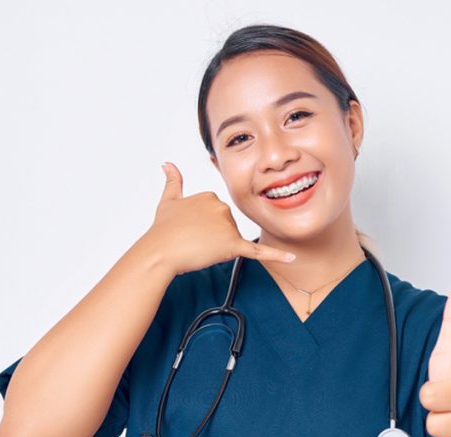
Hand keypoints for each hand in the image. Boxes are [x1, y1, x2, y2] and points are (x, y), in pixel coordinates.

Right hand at [140, 161, 296, 275]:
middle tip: (192, 241)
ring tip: (198, 248)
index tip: (190, 230)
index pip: (217, 214)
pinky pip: (257, 251)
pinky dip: (275, 255)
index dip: (205, 227)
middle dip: (214, 237)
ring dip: (219, 247)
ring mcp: (227, 225)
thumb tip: (167, 163)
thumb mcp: (167, 201)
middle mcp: (222, 206)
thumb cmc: (163, 230)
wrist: (159, 251)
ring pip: (232, 240)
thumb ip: (173, 181)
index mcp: (210, 195)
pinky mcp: (232, 245)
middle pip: (227, 227)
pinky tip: (291, 258)